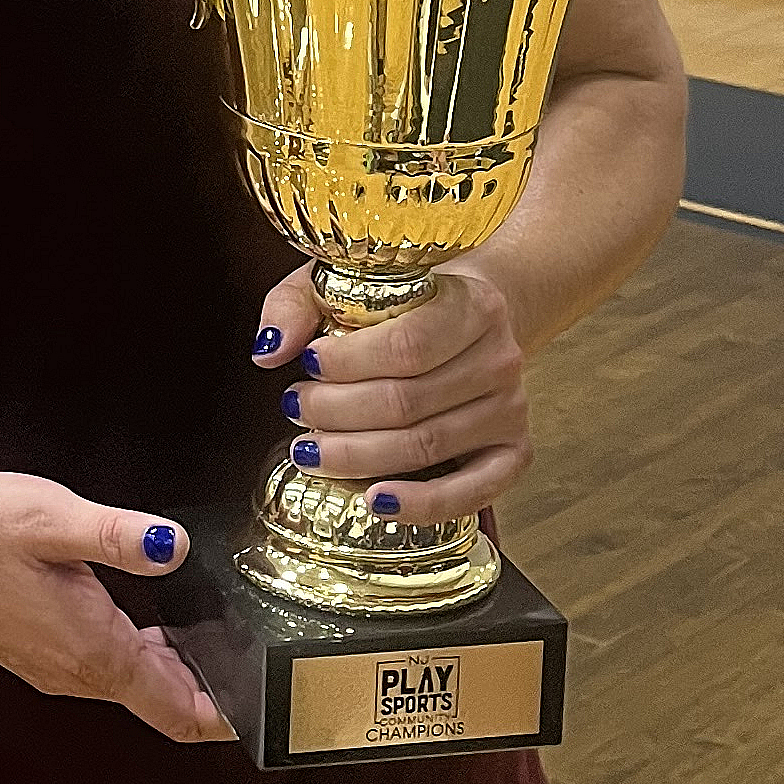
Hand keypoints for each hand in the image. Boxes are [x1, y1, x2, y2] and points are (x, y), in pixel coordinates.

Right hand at [0, 473, 231, 746]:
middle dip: (208, 687)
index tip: (268, 702)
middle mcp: (73, 673)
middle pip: (157, 701)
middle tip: (256, 655)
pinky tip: (144, 617)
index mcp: (92, 651)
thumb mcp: (53, 520)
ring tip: (213, 636)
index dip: (226, 714)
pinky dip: (134, 653)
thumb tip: (178, 547)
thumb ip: (121, 536)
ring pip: (126, 682)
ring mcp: (47, 665)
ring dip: (169, 669)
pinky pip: (96, 666)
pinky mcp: (28, 647)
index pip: (176, 711)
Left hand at [249, 262, 533, 524]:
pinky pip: (473, 491)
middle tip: (297, 409)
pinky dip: (423, 503)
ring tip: (312, 450)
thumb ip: (299, 306)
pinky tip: (377, 501)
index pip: (406, 345)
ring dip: (358, 455)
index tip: (307, 363)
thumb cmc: (410, 300)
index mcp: (472, 304)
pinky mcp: (513, 451)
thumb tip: (270, 352)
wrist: (476, 314)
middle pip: (408, 402)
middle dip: (337, 412)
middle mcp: (500, 357)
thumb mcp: (349, 279)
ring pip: (425, 445)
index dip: (348, 363)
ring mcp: (511, 408)